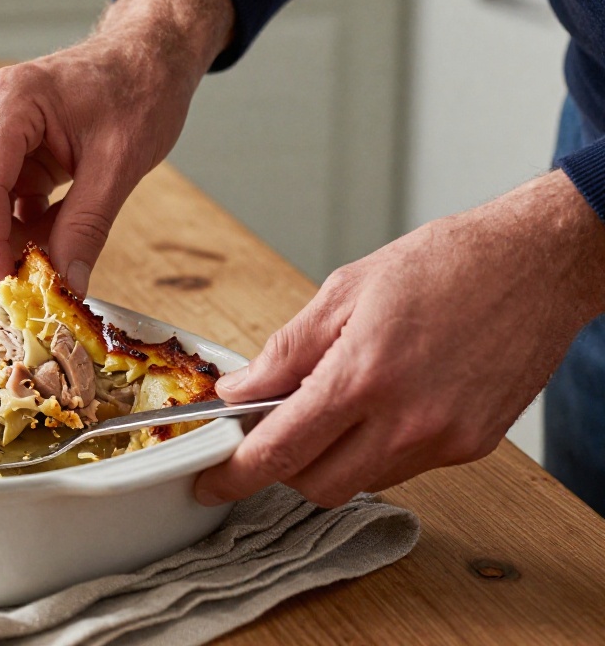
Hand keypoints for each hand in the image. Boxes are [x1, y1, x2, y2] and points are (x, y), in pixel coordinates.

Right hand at [0, 0, 233, 294]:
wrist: (146, 56)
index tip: (7, 289)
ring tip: (42, 266)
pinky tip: (48, 241)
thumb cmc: (138, 89)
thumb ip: (87, 227)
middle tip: (15, 292)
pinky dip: (12, 228)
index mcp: (10, 102)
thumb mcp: (120, 164)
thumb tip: (66, 284)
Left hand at [196, 170, 604, 507]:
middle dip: (282, 470)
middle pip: (317, 486)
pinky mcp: (472, 447)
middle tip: (270, 434)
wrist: (537, 263)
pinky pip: (404, 470)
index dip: (236, 475)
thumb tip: (239, 390)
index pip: (281, 450)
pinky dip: (376, 451)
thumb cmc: (445, 264)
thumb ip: (285, 352)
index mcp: (364, 376)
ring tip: (333, 407)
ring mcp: (444, 440)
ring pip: (361, 483)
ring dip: (331, 461)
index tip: (211, 482)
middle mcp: (407, 420)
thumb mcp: (343, 291)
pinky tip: (380, 407)